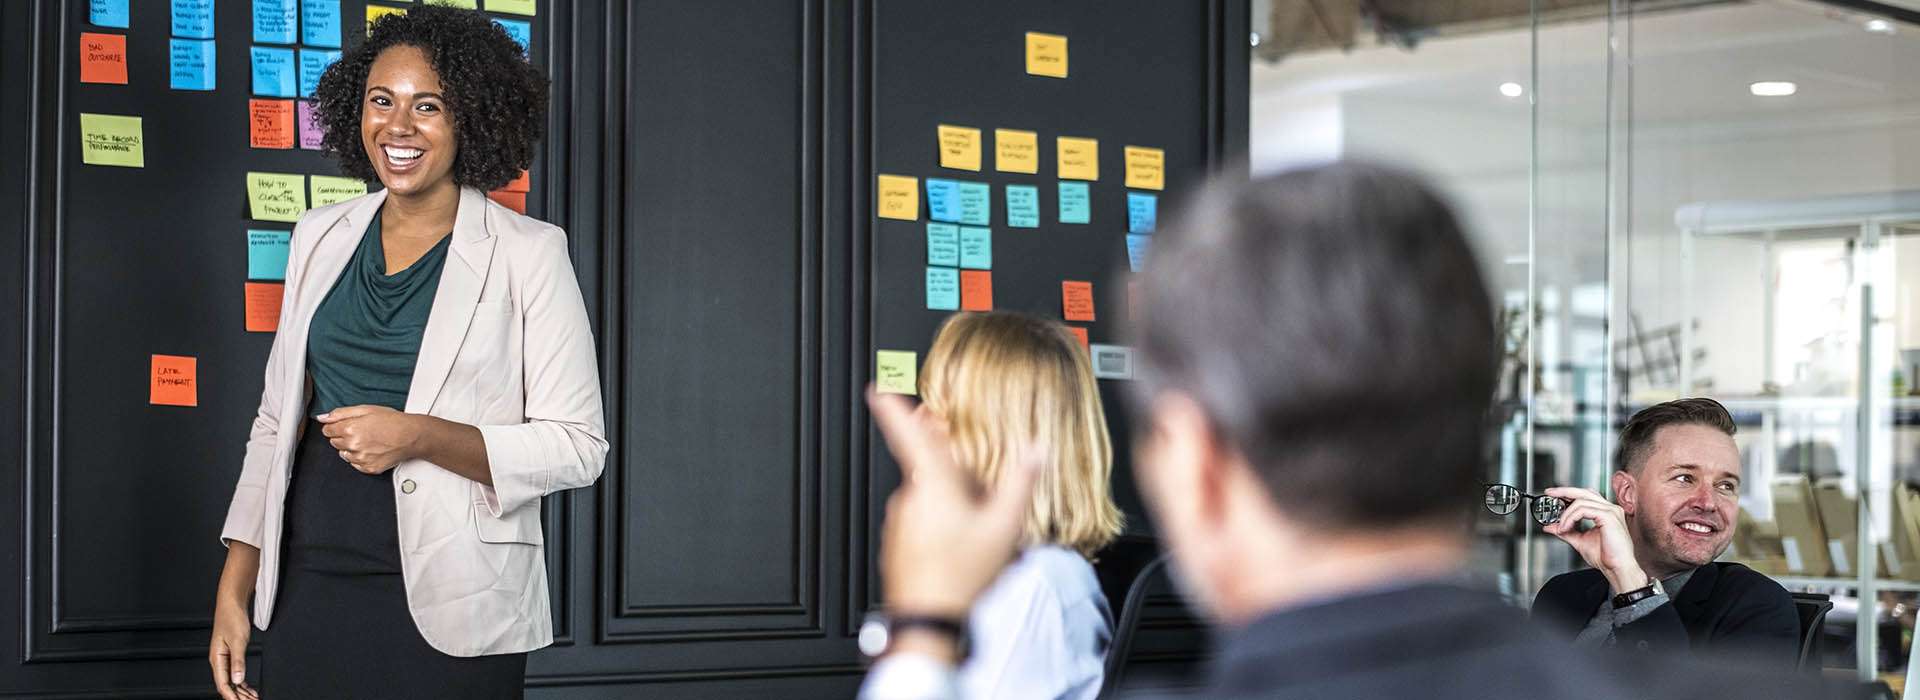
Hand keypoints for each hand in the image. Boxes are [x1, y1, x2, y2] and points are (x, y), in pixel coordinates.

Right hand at [209, 602, 258, 699]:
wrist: (232, 604)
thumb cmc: (232, 618)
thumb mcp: (238, 640)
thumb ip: (238, 662)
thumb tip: (238, 680)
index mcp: (217, 658)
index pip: (223, 684)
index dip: (232, 696)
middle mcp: (219, 660)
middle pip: (227, 685)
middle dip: (239, 696)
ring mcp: (225, 658)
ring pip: (232, 681)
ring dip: (241, 691)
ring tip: (253, 698)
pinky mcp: (231, 655)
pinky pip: (235, 674)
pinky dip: (243, 683)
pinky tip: (250, 689)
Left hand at [317, 405, 419, 474]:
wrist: (411, 436)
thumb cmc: (393, 421)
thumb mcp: (366, 409)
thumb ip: (341, 413)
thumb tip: (322, 417)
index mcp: (350, 428)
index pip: (327, 430)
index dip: (336, 426)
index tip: (345, 425)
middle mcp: (353, 445)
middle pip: (334, 442)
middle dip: (344, 436)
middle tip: (361, 431)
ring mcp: (361, 458)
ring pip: (344, 454)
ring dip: (352, 448)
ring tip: (368, 441)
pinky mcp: (369, 468)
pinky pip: (355, 464)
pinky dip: (360, 458)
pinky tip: (372, 450)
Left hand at [868, 387, 1039, 621]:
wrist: (929, 621)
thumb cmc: (961, 576)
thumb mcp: (1004, 526)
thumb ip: (1019, 483)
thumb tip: (1035, 451)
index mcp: (931, 484)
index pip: (907, 435)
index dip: (892, 408)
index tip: (877, 389)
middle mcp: (909, 499)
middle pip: (928, 467)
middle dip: (951, 468)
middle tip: (975, 481)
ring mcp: (900, 524)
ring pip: (927, 497)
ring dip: (949, 500)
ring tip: (977, 525)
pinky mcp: (897, 546)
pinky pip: (921, 522)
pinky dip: (940, 524)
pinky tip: (960, 546)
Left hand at [1542, 486, 1648, 593]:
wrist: (1617, 568)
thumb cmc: (1606, 557)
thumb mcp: (1579, 541)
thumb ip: (1565, 531)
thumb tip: (1550, 526)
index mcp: (1606, 512)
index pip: (1586, 495)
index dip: (1569, 493)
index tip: (1554, 494)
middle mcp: (1610, 509)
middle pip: (1583, 492)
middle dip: (1564, 491)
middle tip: (1550, 493)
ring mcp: (1611, 511)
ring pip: (1580, 502)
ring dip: (1565, 515)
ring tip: (1561, 528)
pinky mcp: (1608, 516)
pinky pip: (1583, 510)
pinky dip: (1570, 518)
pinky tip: (1566, 528)